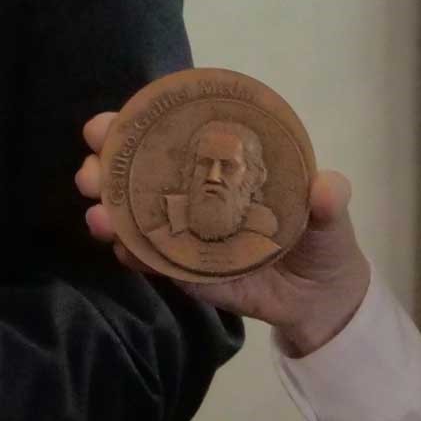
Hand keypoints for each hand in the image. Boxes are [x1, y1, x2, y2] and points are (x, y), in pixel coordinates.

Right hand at [77, 109, 372, 356]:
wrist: (321, 297)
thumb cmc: (321, 238)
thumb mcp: (331, 213)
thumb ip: (329, 199)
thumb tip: (327, 187)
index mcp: (223, 164)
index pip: (173, 134)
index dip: (137, 124)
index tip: (107, 123)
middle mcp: (195, 193)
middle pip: (140, 172)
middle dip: (106, 166)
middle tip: (90, 171)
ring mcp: (186, 233)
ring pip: (136, 216)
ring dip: (109, 213)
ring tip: (97, 216)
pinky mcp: (188, 272)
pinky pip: (155, 262)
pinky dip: (135, 255)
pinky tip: (123, 251)